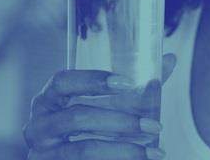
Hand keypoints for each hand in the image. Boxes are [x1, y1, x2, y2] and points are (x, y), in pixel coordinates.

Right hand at [23, 54, 176, 158]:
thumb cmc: (91, 129)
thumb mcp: (110, 107)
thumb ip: (137, 88)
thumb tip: (171, 58)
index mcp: (49, 99)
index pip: (63, 81)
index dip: (92, 79)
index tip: (125, 82)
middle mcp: (39, 124)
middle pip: (77, 118)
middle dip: (121, 121)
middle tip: (154, 126)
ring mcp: (42, 152)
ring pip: (83, 150)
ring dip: (123, 150)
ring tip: (154, 151)